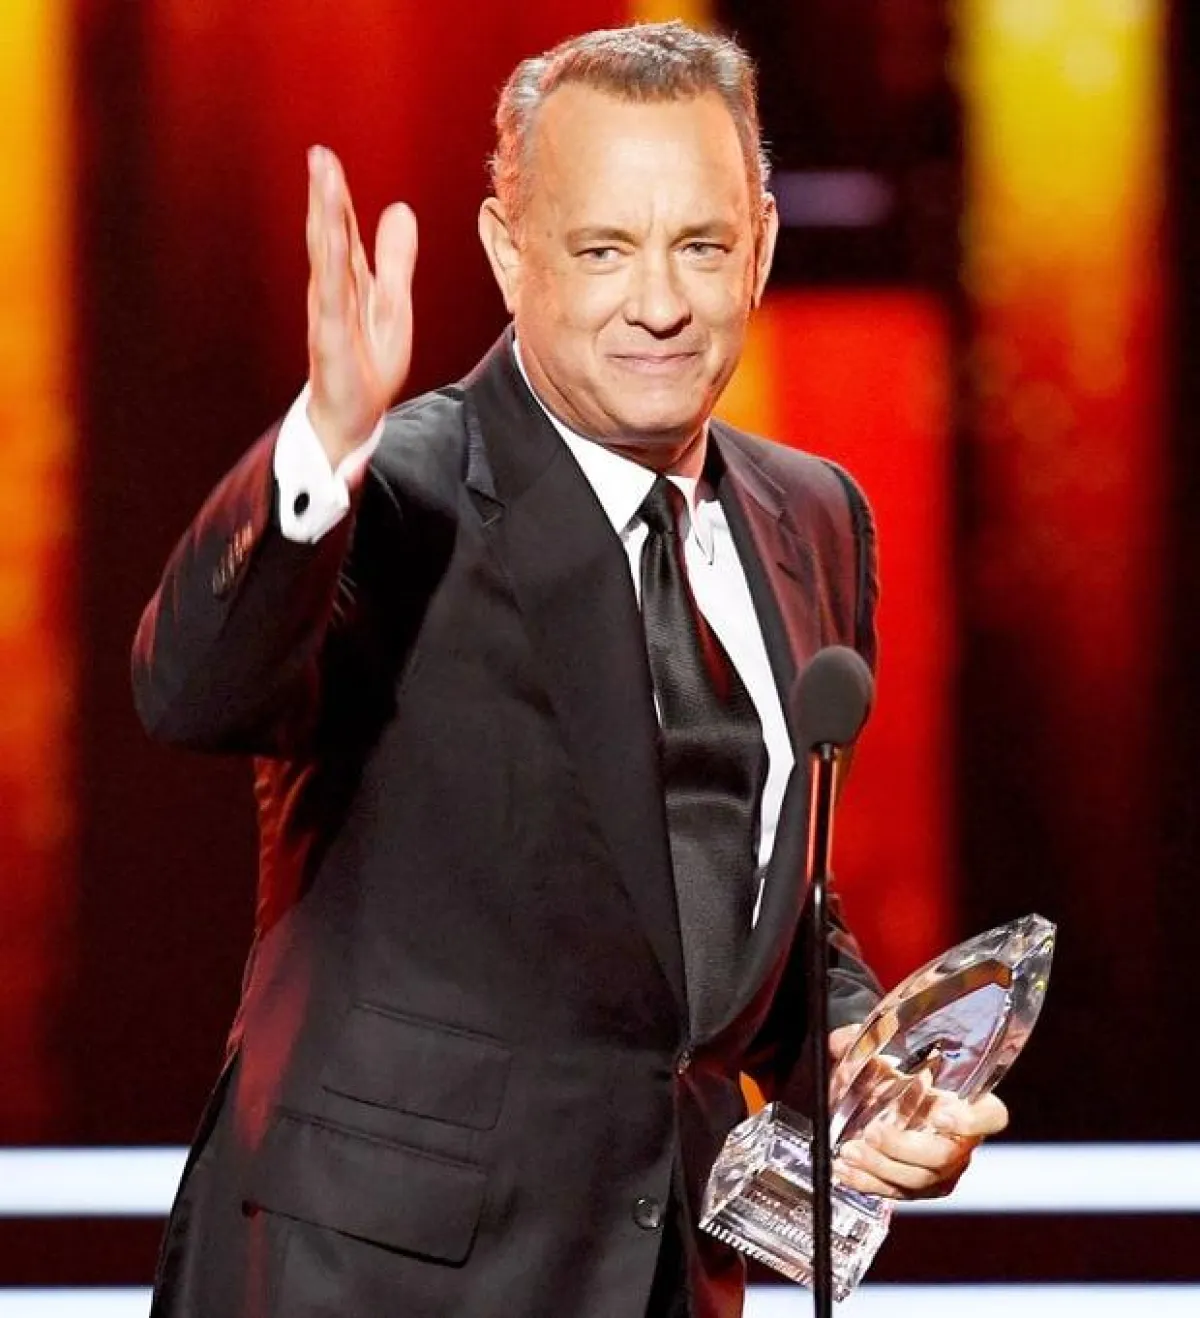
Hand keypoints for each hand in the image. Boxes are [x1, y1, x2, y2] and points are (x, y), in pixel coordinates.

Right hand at [305, 146, 417, 466]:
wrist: (353, 418)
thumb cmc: (367, 366)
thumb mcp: (392, 304)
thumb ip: (395, 259)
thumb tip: (400, 209)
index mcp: (347, 282)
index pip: (340, 232)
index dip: (334, 196)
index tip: (325, 158)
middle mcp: (332, 292)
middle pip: (327, 236)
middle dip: (323, 195)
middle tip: (318, 155)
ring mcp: (328, 313)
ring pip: (325, 257)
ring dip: (323, 218)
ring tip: (322, 181)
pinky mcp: (330, 336)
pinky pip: (332, 294)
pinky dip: (330, 264)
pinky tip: (330, 238)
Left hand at [827, 1024, 1008, 1199]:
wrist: (881, 1104)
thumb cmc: (896, 1078)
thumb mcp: (884, 1054)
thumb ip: (866, 1043)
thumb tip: (845, 1039)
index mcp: (967, 1104)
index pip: (991, 1116)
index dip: (971, 1120)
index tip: (941, 1114)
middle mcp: (960, 1142)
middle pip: (945, 1155)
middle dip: (905, 1147)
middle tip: (873, 1131)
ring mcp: (941, 1170)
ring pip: (919, 1180)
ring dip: (880, 1167)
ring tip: (851, 1151)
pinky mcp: (917, 1189)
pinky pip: (897, 1193)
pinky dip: (868, 1183)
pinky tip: (847, 1170)